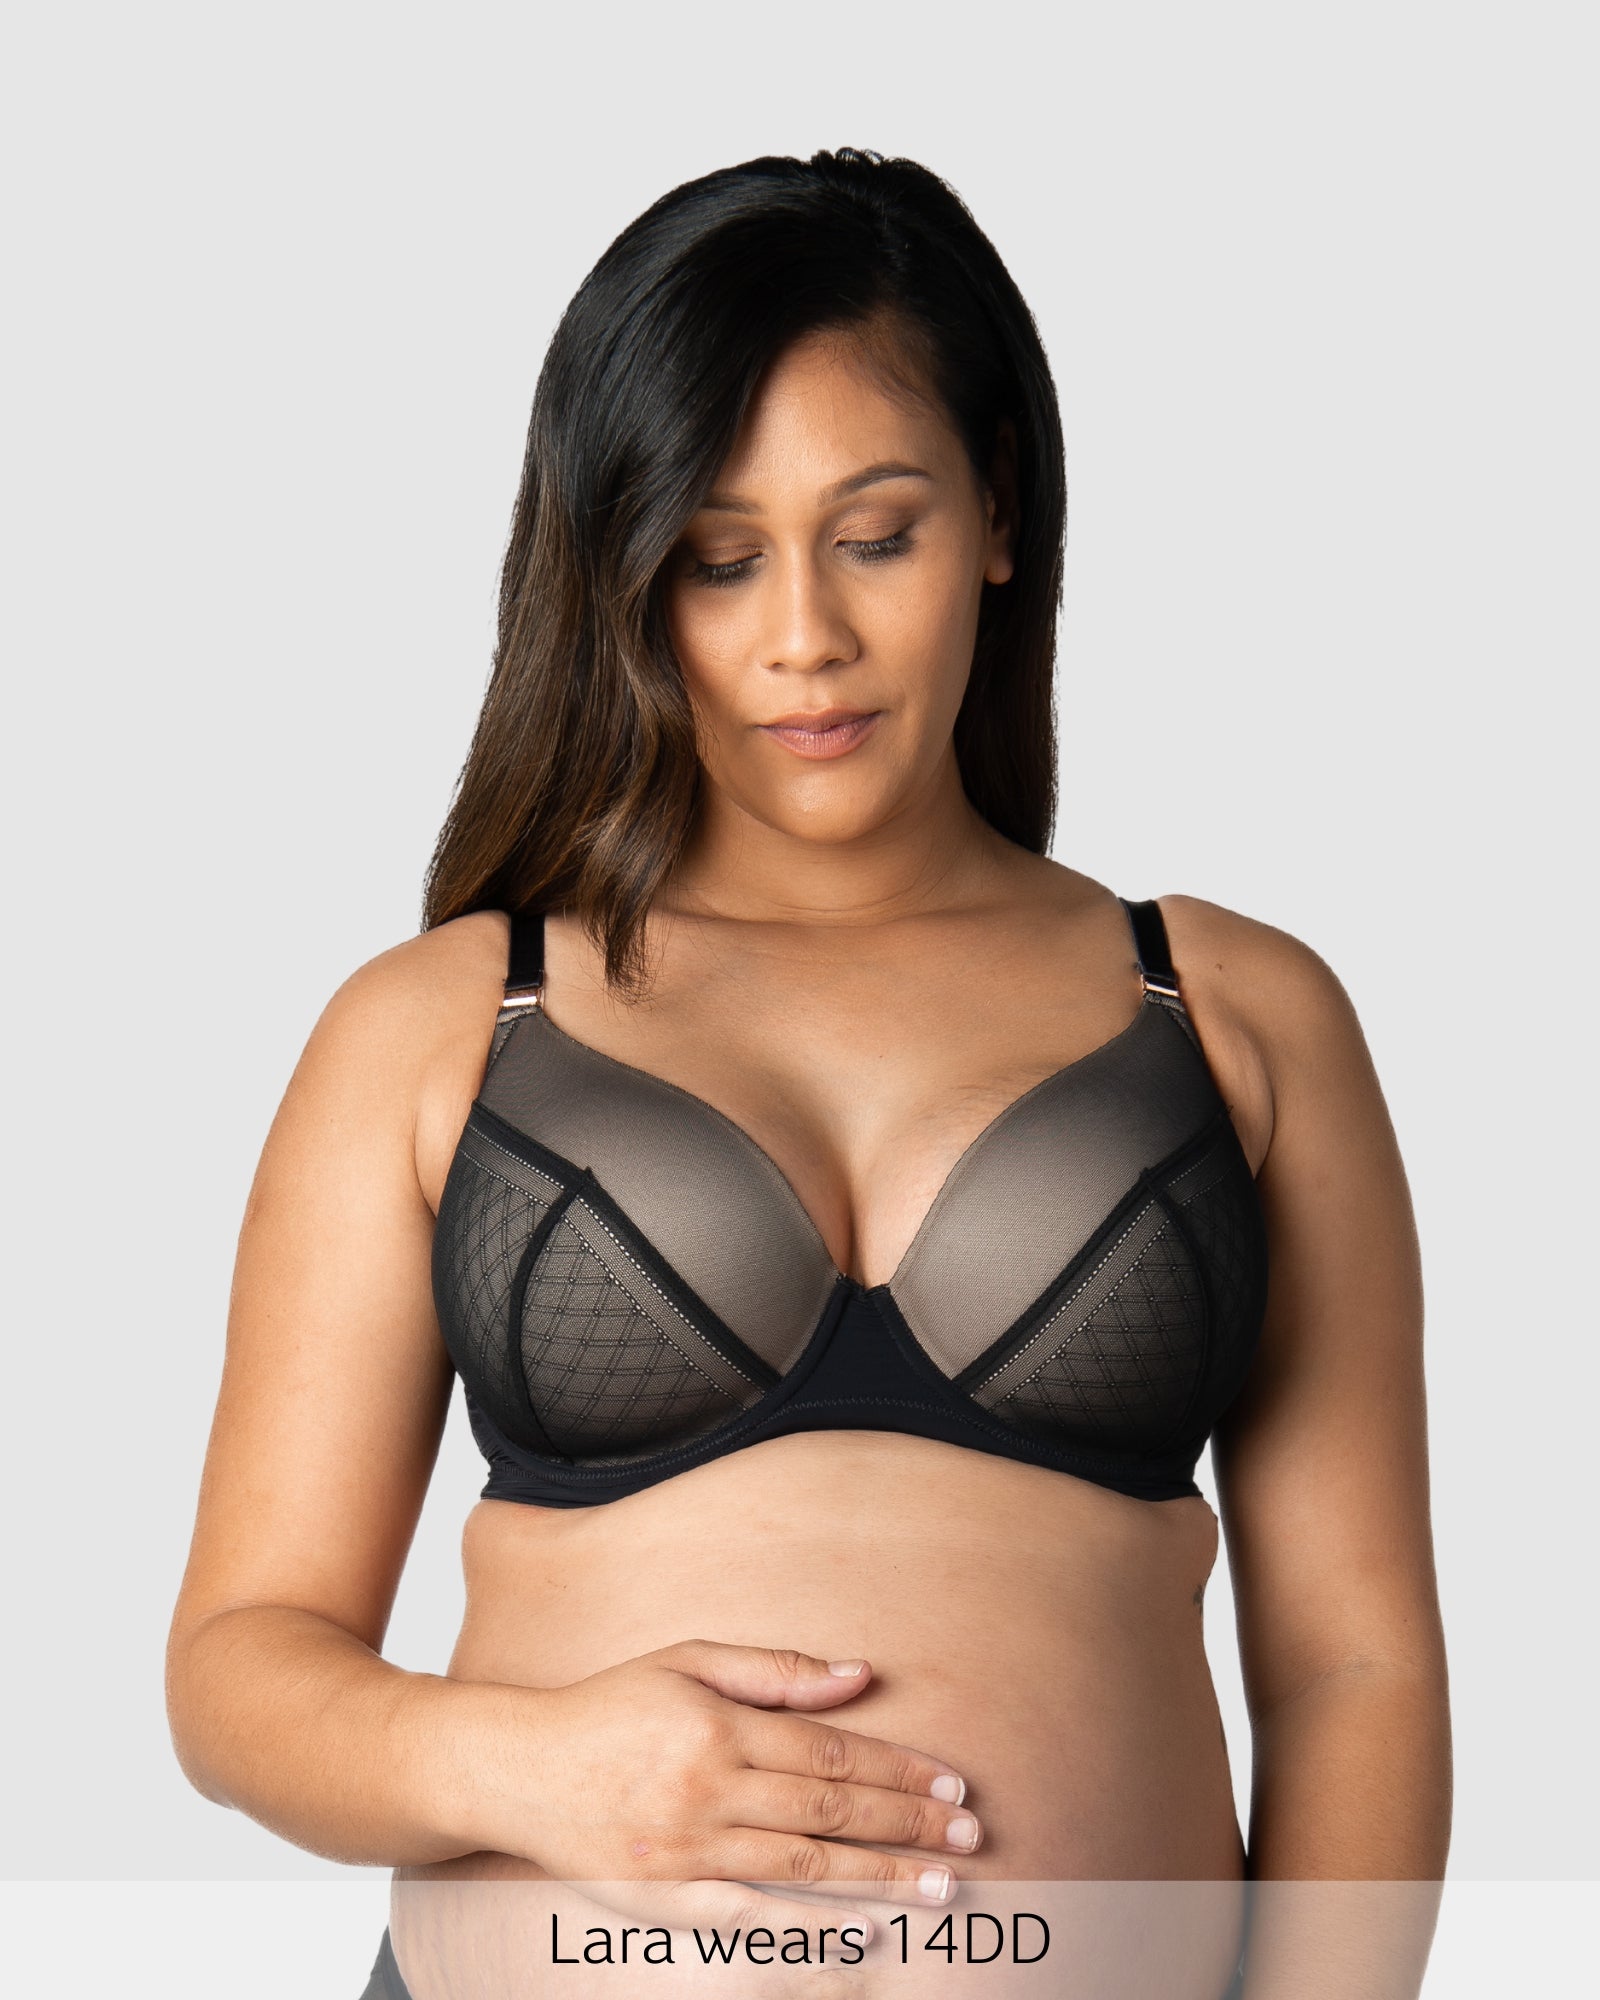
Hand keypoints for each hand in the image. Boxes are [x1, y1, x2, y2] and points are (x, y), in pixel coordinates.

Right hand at [470, 1639, 981, 1940]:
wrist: (519, 1767)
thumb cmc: (612, 1705)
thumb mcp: (689, 1661)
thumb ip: (776, 1669)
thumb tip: (859, 1673)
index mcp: (718, 1727)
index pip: (830, 1752)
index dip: (896, 1769)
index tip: (951, 1784)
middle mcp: (708, 1790)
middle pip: (828, 1812)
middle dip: (906, 1825)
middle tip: (969, 1838)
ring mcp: (688, 1851)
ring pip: (802, 1868)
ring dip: (879, 1878)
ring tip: (940, 1888)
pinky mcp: (667, 1899)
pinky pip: (751, 1919)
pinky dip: (810, 1929)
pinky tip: (862, 1932)